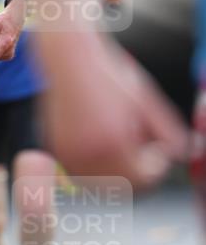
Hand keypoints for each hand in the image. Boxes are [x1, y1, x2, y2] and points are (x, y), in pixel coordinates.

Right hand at [39, 33, 188, 186]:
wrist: (68, 59)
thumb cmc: (108, 74)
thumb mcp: (146, 100)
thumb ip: (169, 131)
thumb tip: (187, 153)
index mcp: (113, 143)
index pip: (144, 178)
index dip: (156, 163)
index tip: (156, 144)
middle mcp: (87, 154)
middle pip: (124, 185)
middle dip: (137, 170)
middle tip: (141, 146)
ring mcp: (69, 155)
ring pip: (102, 184)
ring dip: (116, 172)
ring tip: (119, 142)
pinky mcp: (57, 151)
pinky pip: (84, 174)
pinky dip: (96, 167)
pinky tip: (101, 142)